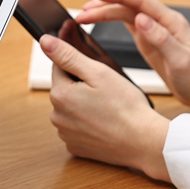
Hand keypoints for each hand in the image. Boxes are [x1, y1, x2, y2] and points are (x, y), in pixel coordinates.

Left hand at [40, 34, 169, 181]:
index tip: (94, 70)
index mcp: (59, 95)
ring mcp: (64, 133)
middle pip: (64, 89)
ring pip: (70, 108)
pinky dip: (86, 123)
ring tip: (107, 108)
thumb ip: (68, 55)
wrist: (144, 142)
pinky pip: (76, 127)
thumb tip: (45, 42)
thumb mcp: (98, 73)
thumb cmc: (126, 106)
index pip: (58, 68)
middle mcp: (56, 116)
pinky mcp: (74, 146)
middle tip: (106, 91)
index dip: (78, 65)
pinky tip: (103, 122)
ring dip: (83, 104)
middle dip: (81, 86)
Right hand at [75, 0, 189, 112]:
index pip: (140, 1)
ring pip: (125, 13)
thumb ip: (162, 38)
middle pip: (128, 6)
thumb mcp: (182, 60)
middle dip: (104, 6)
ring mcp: (154, 30)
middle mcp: (161, 22)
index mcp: (171, 22)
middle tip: (82, 12)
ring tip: (84, 15)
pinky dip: (110, 20)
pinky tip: (98, 20)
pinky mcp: (148, 40)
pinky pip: (126, 23)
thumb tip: (141, 19)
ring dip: (104, 11)